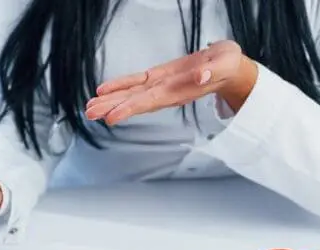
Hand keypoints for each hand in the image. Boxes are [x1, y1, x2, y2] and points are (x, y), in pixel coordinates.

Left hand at [86, 40, 257, 125]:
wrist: (229, 69)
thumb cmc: (229, 66)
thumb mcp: (226, 63)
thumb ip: (214, 70)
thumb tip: (201, 75)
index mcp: (180, 89)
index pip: (151, 101)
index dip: (131, 108)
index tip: (112, 117)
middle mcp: (167, 91)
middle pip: (136, 101)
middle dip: (112, 108)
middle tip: (90, 114)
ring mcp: (161, 85)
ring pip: (132, 94)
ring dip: (110, 101)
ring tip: (89, 108)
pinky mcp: (159, 77)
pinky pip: (135, 82)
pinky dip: (119, 86)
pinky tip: (103, 91)